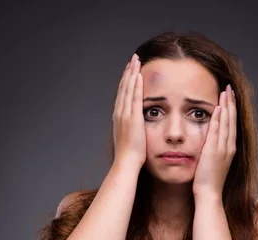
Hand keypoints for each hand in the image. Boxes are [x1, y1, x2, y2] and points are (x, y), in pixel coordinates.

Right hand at [112, 53, 146, 169]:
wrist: (126, 162)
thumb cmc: (130, 155)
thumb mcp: (129, 138)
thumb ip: (132, 128)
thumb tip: (136, 126)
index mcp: (118, 117)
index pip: (122, 94)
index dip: (126, 80)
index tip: (131, 70)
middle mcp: (119, 112)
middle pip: (123, 87)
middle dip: (128, 72)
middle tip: (133, 59)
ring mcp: (125, 114)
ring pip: (127, 88)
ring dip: (132, 73)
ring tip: (136, 61)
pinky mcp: (132, 117)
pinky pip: (134, 97)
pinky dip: (135, 84)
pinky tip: (139, 74)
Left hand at [192, 85, 236, 199]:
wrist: (209, 194)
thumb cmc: (208, 182)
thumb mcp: (213, 163)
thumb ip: (213, 151)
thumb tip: (210, 143)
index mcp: (229, 149)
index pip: (231, 124)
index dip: (231, 110)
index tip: (229, 97)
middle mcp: (229, 147)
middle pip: (231, 120)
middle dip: (231, 103)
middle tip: (229, 88)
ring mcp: (223, 149)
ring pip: (226, 123)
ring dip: (226, 106)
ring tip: (225, 92)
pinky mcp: (213, 151)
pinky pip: (216, 131)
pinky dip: (218, 119)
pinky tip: (217, 108)